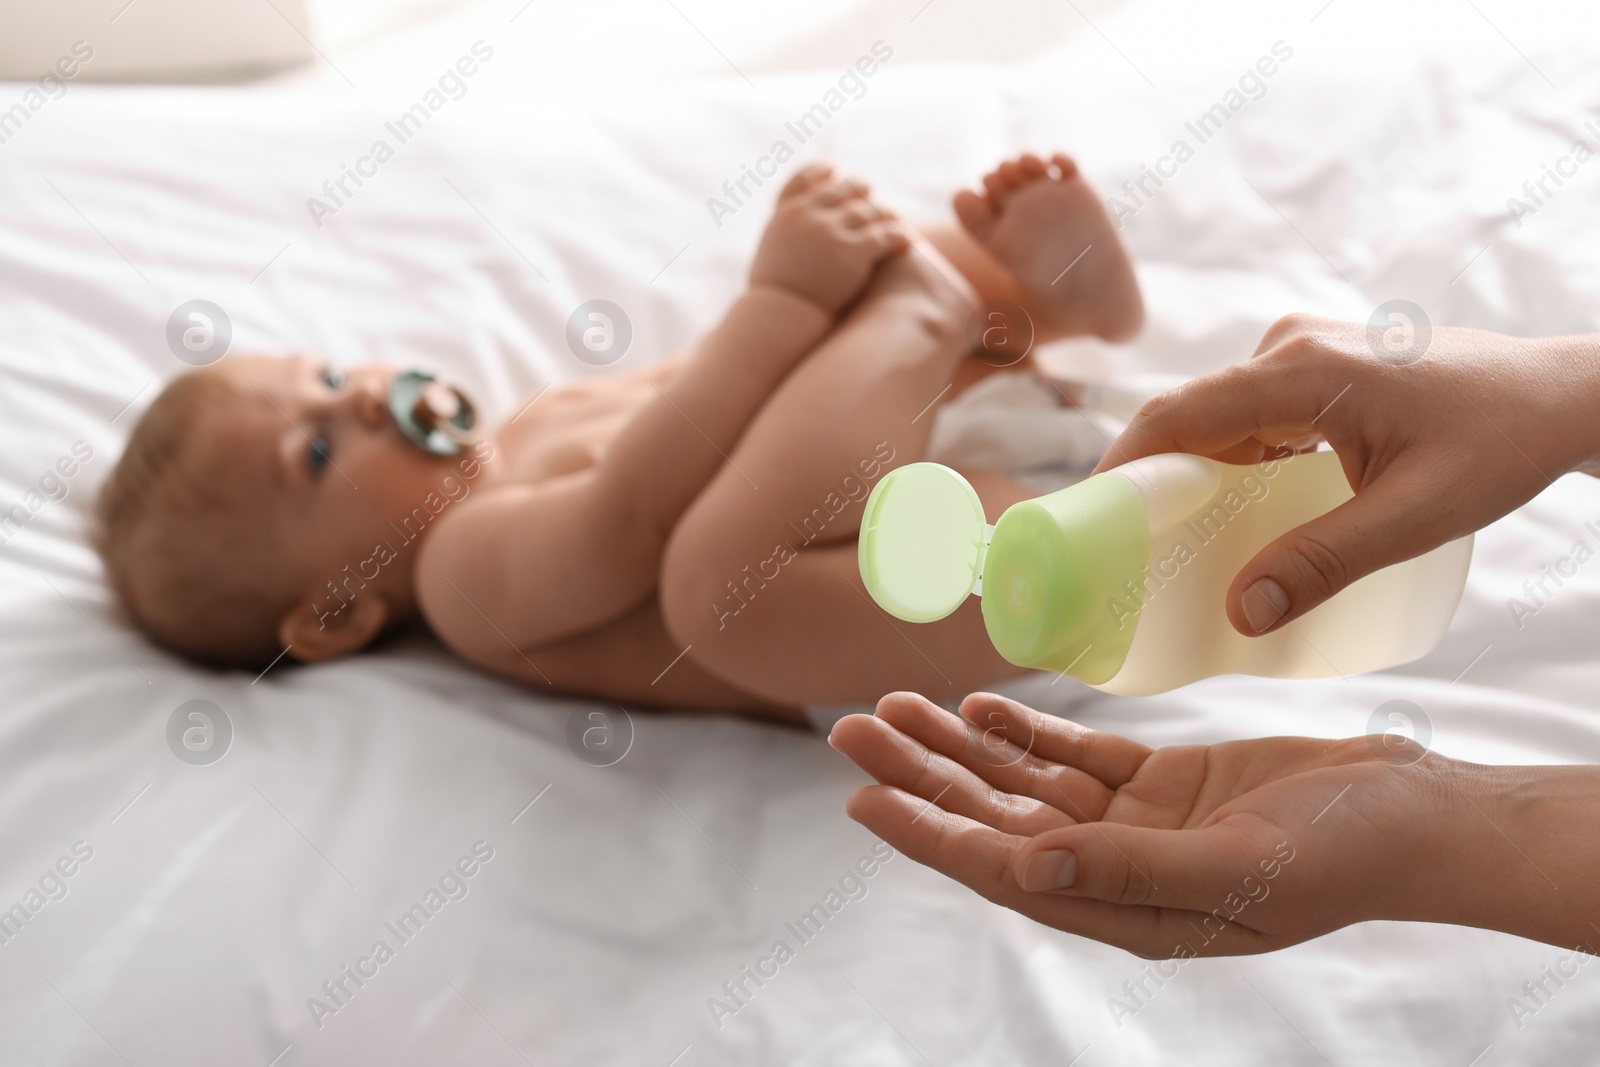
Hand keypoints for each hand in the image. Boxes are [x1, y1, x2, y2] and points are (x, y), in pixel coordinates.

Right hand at [748, 163, 909, 313]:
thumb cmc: (775, 293)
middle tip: (870, 191)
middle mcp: (808, 216)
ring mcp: (831, 231)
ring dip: (885, 212)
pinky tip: (909, 239)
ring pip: (868, 211)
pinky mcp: (852, 251)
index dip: (820, 170)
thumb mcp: (769, 251)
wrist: (782, 316)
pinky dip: (899, 235)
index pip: (803, 178)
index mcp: (785, 214)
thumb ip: (786, 231)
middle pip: (842, 190)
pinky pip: (884, 235)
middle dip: (859, 188)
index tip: (834, 169)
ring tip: (896, 217)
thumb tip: (797, 228)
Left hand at [830, 691, 1471, 957]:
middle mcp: (1115, 871)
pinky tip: (978, 707)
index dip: (929, 835)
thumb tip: (1025, 871)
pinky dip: (1025, 731)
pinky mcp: (1160, 781)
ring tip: (893, 705)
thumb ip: (1128, 867)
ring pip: (1022, 782)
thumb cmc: (1343, 853)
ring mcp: (1135, 824)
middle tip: (849, 730)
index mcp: (1126, 911)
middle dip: (921, 778)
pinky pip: (1074, 755)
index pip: (1002, 871)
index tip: (862, 800)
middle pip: (994, 820)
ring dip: (958, 747)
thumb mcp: (1237, 864)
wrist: (1416, 816)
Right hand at [1092, 315, 1599, 634]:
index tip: (1081, 519)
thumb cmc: (1499, 442)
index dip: (1120, 465)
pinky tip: (1223, 510)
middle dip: (1145, 480)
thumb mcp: (1417, 515)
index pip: (1178, 412)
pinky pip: (1245, 416)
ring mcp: (1300, 355)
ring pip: (1215, 417)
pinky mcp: (1313, 371)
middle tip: (1116, 549)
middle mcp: (1289, 349)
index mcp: (1303, 370)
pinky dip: (1224, 460)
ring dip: (1187, 473)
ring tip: (1160, 541)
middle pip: (1186, 415)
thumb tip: (1242, 613)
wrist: (1559, 395)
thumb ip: (1327, 563)